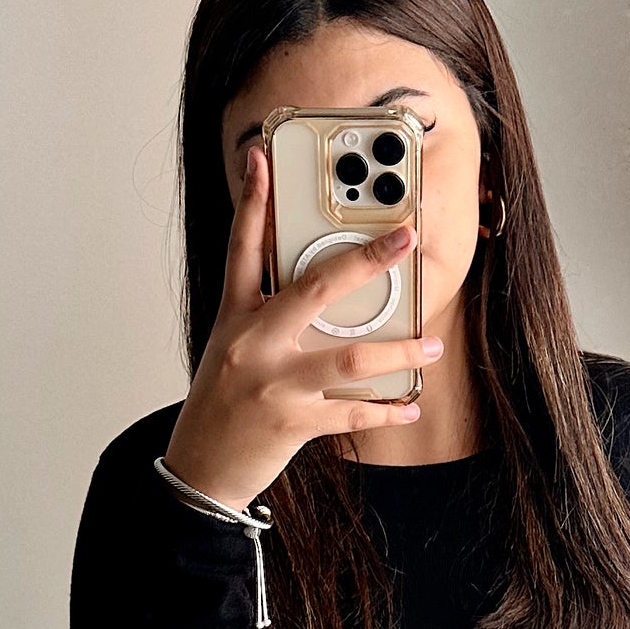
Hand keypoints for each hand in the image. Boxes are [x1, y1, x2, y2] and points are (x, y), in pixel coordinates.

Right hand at [162, 146, 441, 511]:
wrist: (199, 470)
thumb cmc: (221, 405)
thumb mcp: (230, 349)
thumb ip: (266, 317)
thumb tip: (322, 298)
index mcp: (234, 317)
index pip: (241, 247)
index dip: (251, 200)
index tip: (262, 158)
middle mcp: (253, 343)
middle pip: (314, 288)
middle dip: (365, 261)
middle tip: (404, 239)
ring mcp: (274, 384)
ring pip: (350, 357)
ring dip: (400, 351)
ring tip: (431, 345)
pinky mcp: (293, 422)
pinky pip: (354, 412)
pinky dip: (387, 409)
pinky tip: (409, 404)